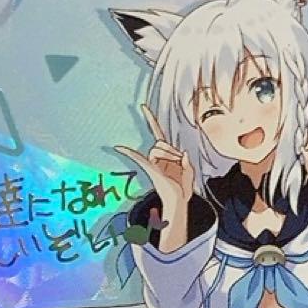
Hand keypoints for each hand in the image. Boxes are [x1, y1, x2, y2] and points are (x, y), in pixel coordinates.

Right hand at [115, 104, 194, 220]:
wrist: (178, 200)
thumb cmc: (183, 188)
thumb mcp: (190, 171)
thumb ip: (187, 161)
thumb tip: (182, 153)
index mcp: (166, 154)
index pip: (157, 132)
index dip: (150, 120)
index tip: (143, 107)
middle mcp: (157, 156)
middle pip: (161, 142)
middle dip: (173, 151)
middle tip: (182, 163)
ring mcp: (152, 163)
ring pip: (157, 148)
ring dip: (170, 155)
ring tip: (176, 168)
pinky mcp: (150, 169)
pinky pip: (137, 158)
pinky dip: (128, 152)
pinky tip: (117, 147)